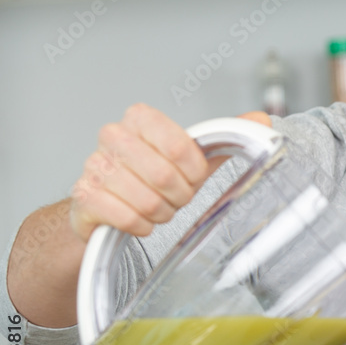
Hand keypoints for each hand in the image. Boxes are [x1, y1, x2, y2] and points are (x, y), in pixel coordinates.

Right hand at [69, 103, 271, 241]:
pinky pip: (127, 218)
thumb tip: (261, 120)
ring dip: (161, 213)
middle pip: (165, 176)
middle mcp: (113, 136)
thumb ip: (224, 137)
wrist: (107, 205)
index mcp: (141, 118)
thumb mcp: (190, 157)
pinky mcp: (84, 196)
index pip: (181, 147)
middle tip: (175, 197)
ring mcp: (94, 166)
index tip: (193, 177)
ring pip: (148, 201)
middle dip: (179, 196)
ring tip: (157, 207)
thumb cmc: (152, 177)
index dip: (194, 171)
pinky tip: (138, 219)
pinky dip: (142, 226)